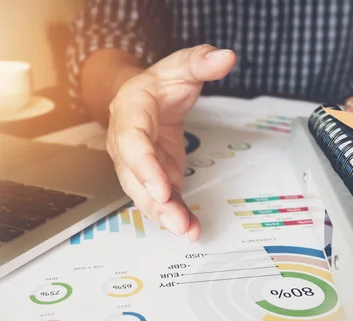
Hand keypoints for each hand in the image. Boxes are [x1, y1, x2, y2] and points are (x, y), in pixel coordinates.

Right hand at [106, 44, 235, 240]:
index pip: (132, 141)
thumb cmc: (160, 84)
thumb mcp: (181, 65)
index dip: (144, 166)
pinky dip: (175, 214)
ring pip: (144, 193)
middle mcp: (127, 142)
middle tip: (176, 221)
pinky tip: (191, 228)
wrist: (146, 97)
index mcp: (130, 111)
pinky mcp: (155, 177)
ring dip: (164, 215)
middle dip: (154, 201)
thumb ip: (201, 61)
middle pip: (134, 176)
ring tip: (187, 230)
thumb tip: (226, 57)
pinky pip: (161, 199)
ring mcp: (139, 164)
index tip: (162, 188)